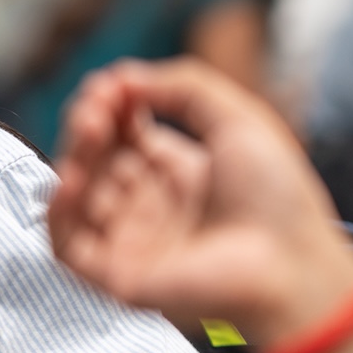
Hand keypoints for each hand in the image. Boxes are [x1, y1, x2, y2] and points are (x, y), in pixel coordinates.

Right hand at [47, 59, 352, 344]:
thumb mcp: (238, 119)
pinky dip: (58, 212)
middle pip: (95, 160)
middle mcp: (149, 207)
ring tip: (90, 127)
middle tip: (96, 105)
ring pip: (76, 197)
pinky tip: (71, 179)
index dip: (110, 106)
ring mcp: (130, 241)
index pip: (122, 135)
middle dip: (88, 126)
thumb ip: (184, 87)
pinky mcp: (116, 276)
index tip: (111, 85)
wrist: (293, 263)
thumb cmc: (278, 198)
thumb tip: (123, 76)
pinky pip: (66, 247)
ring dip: (73, 157)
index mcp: (178, 174)